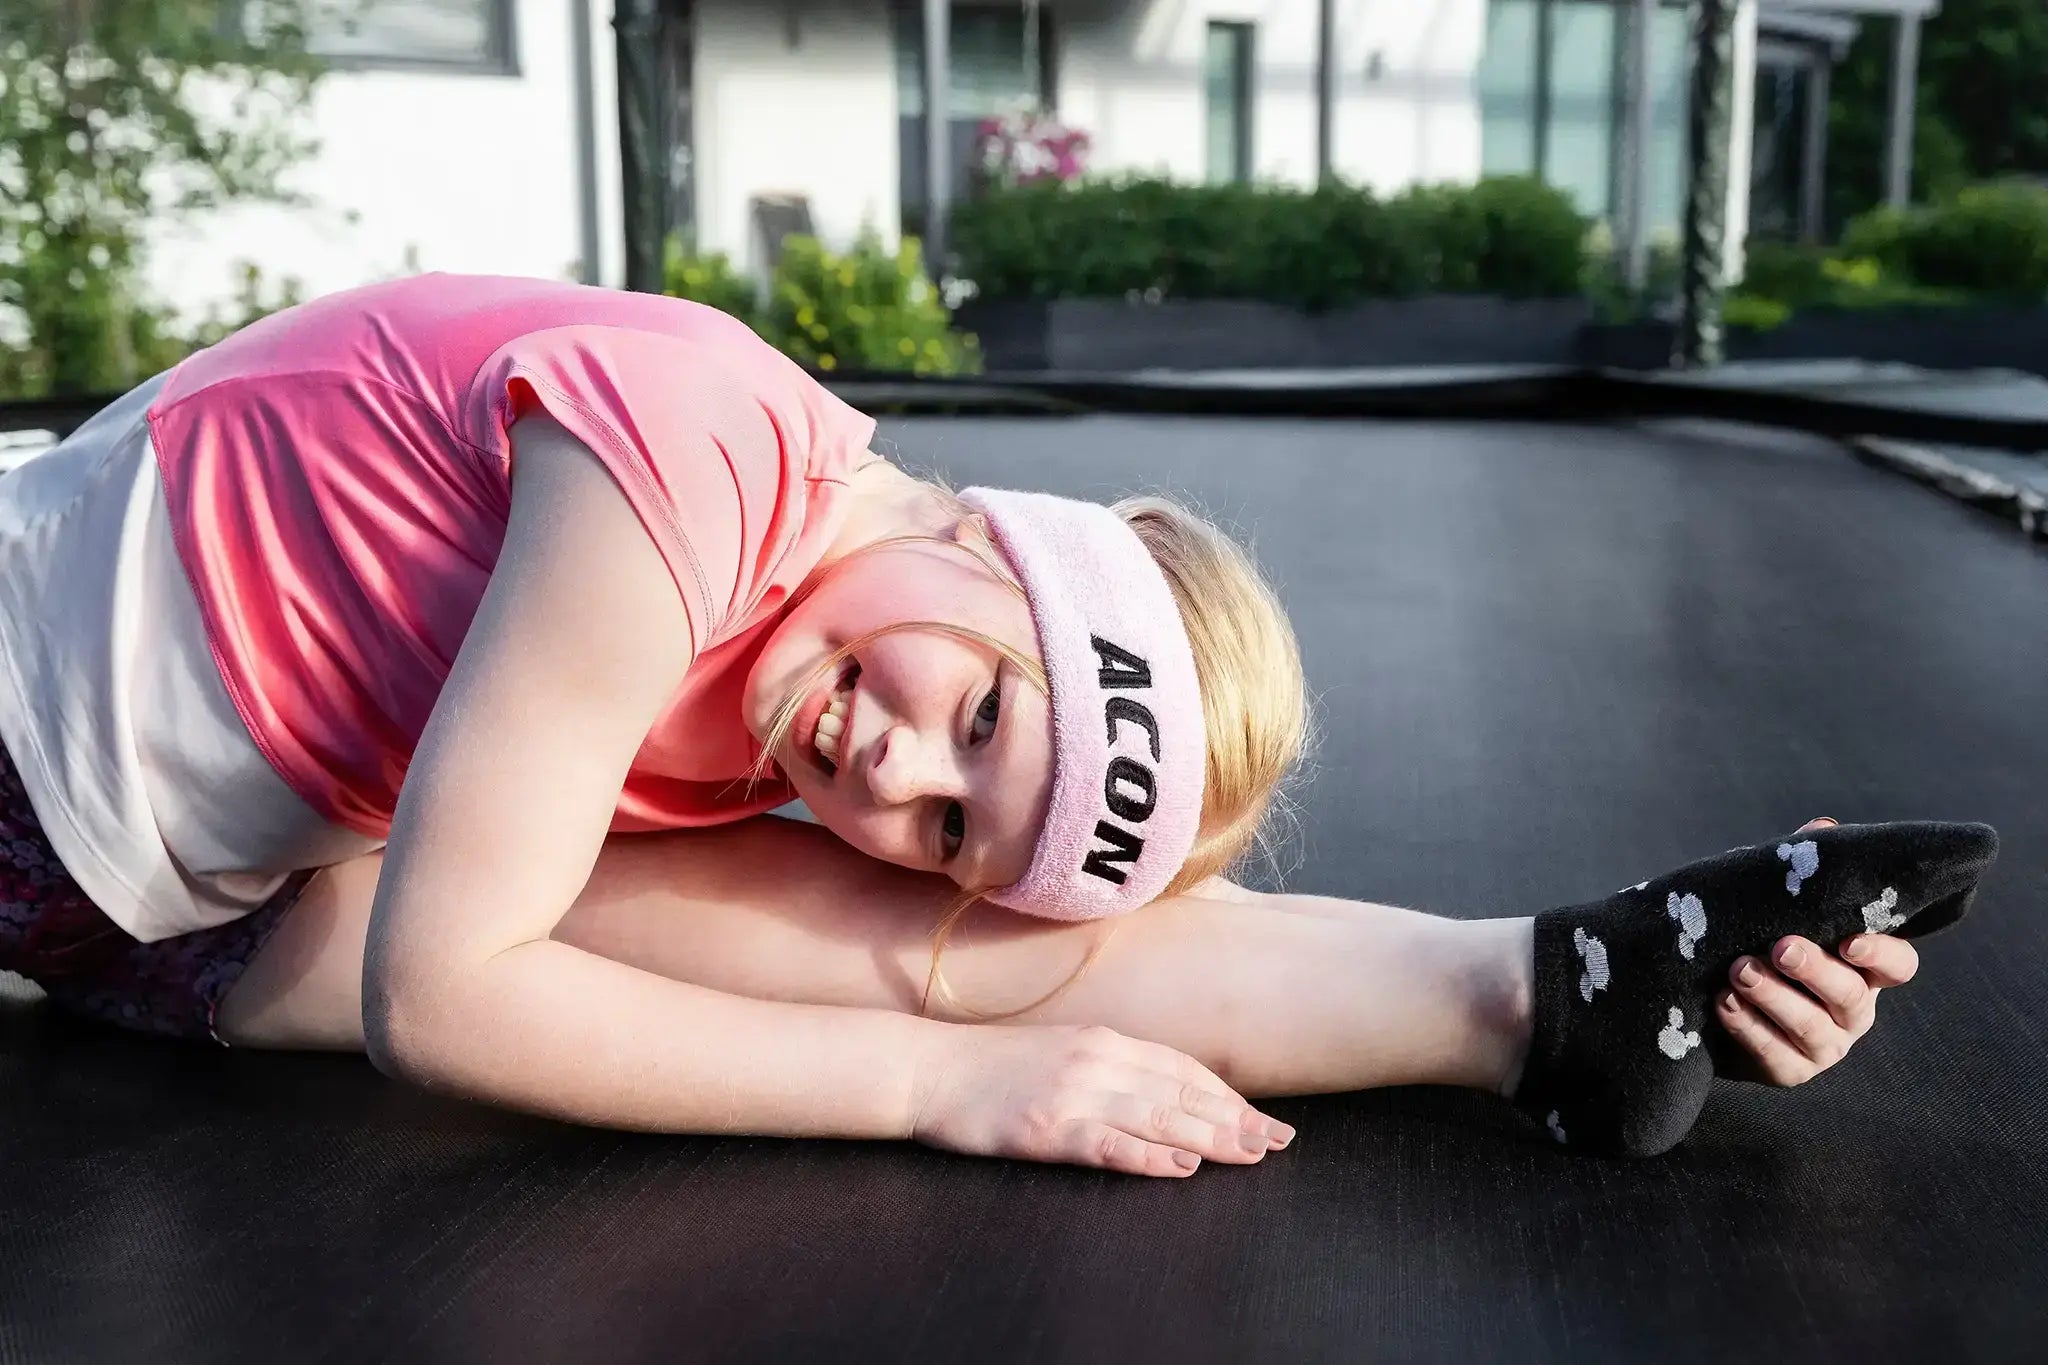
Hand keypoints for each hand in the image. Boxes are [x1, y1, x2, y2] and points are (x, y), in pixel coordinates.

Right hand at [909, 1022, 1295, 1176]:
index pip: (1181, 1068)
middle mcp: (1096, 1060)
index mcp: (1102, 1040)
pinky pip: (1106, 1142)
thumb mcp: (1060, 1051)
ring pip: (1156, 1115)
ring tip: (1250, 1155)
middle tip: (1279, 1143)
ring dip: (1209, 1136)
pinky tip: (1178, 1166)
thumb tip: (1160, 1090)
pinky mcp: (1044, 1128)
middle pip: (1180, 1091)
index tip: (1264, 1119)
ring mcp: (1071, 1093)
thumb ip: (1109, 1064)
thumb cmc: (991, 1065)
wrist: (927, 1068)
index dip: (1227, 1095)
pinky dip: (1147, 1154)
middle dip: (1235, 1119)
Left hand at [1715, 816, 1920, 1086]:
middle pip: (1850, 995)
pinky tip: (1724, 1003)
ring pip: (1812, 1028)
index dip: (1882, 955)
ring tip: (1738, 970)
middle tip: (1779, 948)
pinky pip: (1777, 1056)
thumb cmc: (1760, 940)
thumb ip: (1803, 871)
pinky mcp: (1790, 1070)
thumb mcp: (1780, 906)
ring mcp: (1826, 1046)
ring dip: (1774, 998)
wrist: (1713, 996)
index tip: (1851, 941)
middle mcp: (1854, 1010)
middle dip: (1814, 971)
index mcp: (1863, 969)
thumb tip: (1822, 828)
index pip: (1899, 966)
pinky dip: (1749, 1029)